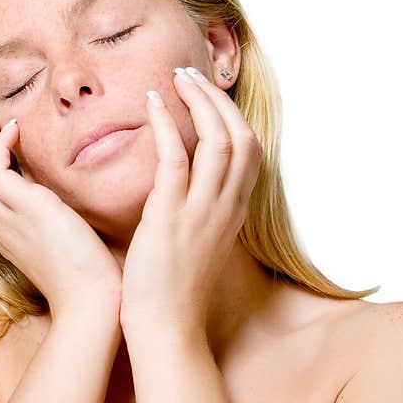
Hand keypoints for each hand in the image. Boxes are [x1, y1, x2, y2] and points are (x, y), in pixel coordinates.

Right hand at [0, 110, 121, 327]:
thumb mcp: (66, 246)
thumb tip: (65, 207)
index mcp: (8, 236)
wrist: (95, 302)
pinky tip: (18, 131)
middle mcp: (1, 227)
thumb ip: (57, 225)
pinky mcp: (26, 209)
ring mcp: (9, 219)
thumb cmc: (92, 280)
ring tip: (0, 119)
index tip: (5, 143)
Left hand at [120, 66, 262, 337]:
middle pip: (241, 136)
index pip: (249, 150)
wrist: (166, 328)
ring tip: (176, 78)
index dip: (230, 115)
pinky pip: (177, 160)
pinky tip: (153, 102)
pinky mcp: (171, 218)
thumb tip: (188, 185)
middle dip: (218, 98)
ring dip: (199, 102)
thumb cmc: (173, 288)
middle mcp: (227, 208)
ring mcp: (203, 212)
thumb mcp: (199, 242)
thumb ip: (200, 210)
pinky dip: (168, 125)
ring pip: (219, 141)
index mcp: (234, 212)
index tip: (206, 93)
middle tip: (189, 74)